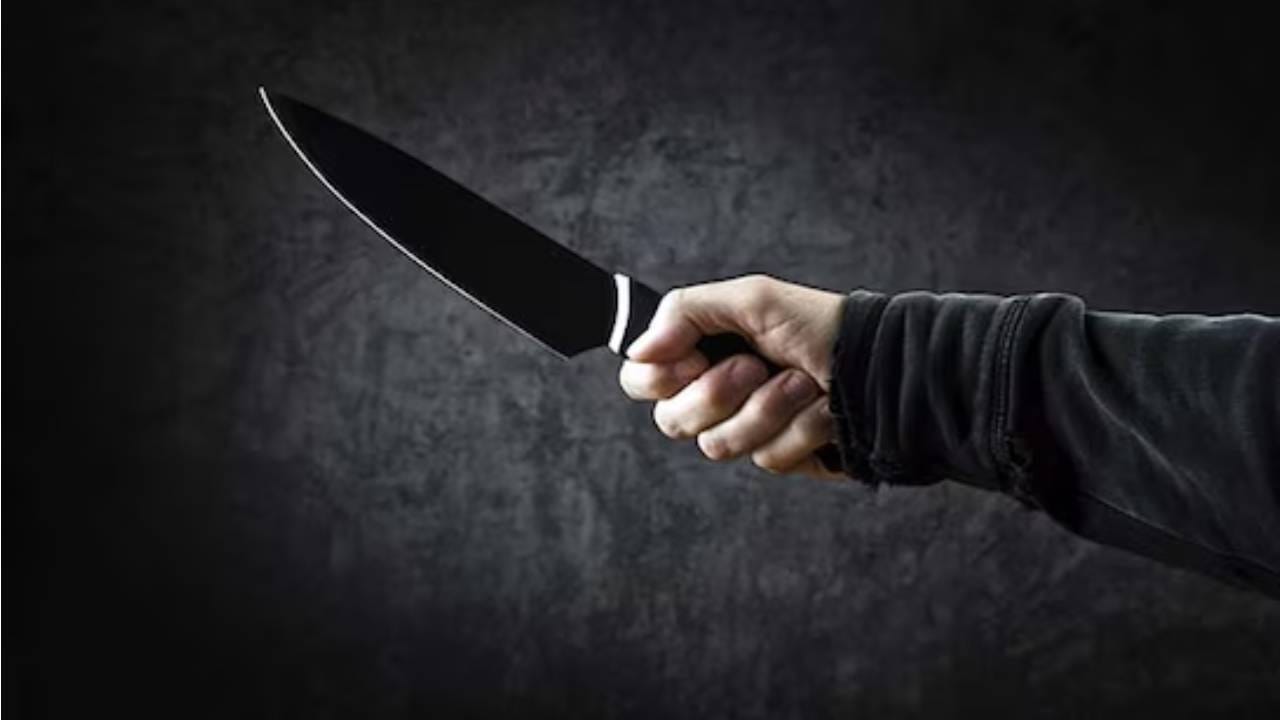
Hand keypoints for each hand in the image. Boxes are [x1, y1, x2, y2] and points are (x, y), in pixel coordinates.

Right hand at [618, 275, 844, 478]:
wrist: (885, 367)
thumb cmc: (824, 326)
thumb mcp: (752, 299)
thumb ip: (684, 313)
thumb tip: (639, 348)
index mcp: (705, 351)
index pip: (643, 378)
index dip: (659, 378)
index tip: (693, 360)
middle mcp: (720, 393)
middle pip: (672, 420)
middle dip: (718, 394)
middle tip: (755, 366)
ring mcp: (750, 428)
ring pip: (719, 445)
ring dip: (768, 410)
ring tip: (802, 383)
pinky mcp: (783, 455)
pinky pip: (768, 460)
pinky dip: (800, 431)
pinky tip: (822, 410)